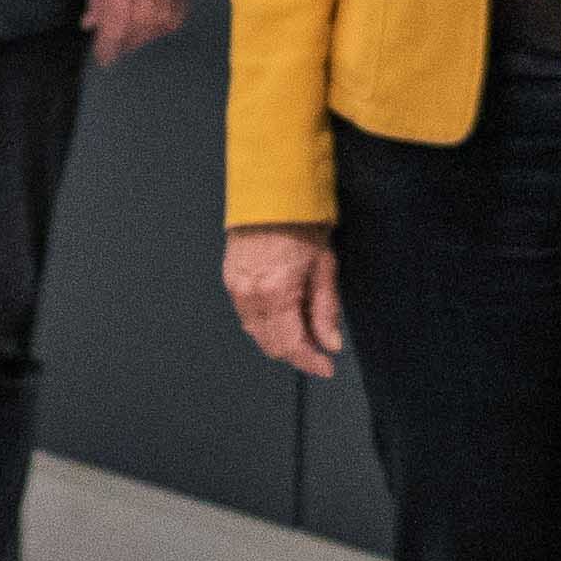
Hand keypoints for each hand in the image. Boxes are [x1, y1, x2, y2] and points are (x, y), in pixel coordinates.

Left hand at [85, 0, 195, 66]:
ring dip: (144, 36)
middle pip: (139, 28)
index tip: (104, 59)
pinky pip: (178, 13)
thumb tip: (90, 24)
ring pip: (161, 24)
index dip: (108, 47)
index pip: (116, 24)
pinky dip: (165, 24)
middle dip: (125, 42)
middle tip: (114, 49)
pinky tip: (153, 26)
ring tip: (131, 38)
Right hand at [221, 225, 341, 378]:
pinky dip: (266, 322)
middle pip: (271, 345)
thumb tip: (330, 343)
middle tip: (319, 347)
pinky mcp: (230, 281)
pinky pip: (247, 315)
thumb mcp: (324, 266)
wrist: (270, 193)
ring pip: (257, 333)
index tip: (326, 367)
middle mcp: (250, 296)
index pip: (291, 345)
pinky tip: (284, 313)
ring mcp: (236, 289)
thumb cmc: (300, 223)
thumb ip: (325, 309)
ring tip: (304, 327)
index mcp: (276, 293)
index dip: (310, 362)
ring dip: (280, 338)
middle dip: (297, 352)